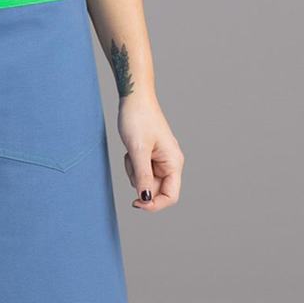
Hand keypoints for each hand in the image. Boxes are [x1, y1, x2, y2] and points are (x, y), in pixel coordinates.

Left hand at [117, 92, 183, 211]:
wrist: (133, 98)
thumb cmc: (138, 119)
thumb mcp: (137, 149)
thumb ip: (142, 175)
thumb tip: (145, 199)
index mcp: (174, 162)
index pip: (171, 196)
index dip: (154, 204)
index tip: (136, 203)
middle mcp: (170, 163)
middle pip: (156, 189)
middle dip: (140, 182)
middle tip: (131, 162)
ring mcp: (160, 159)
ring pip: (145, 180)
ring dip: (134, 172)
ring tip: (131, 152)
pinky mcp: (150, 155)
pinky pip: (140, 170)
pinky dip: (132, 164)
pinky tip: (130, 149)